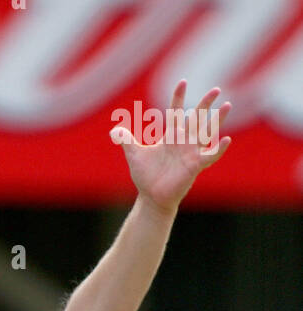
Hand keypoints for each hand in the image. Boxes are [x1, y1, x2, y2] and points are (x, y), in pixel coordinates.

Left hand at [111, 81, 230, 213]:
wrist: (151, 197)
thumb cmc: (146, 176)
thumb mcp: (134, 155)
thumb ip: (126, 140)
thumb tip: (114, 130)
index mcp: (171, 136)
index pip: (176, 112)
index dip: (178, 97)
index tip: (182, 82)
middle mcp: (183, 141)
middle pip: (197, 118)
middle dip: (206, 104)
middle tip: (216, 89)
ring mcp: (191, 153)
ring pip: (207, 132)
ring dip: (218, 120)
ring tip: (228, 106)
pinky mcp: (195, 166)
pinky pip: (210, 156)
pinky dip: (218, 149)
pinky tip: (227, 140)